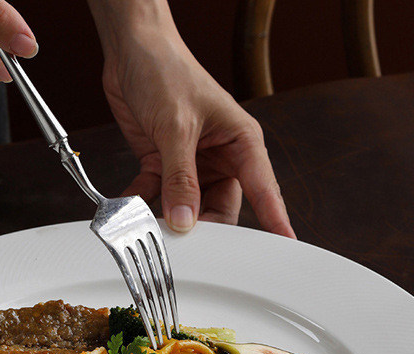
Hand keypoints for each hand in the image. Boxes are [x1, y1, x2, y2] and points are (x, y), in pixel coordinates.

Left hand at [88, 1, 293, 236]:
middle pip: (220, 209)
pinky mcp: (163, 165)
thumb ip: (179, 178)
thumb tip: (183, 220)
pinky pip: (156, 196)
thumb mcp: (176, 127)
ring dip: (167, 217)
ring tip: (152, 225)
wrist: (131, 48)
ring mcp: (191, 164)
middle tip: (187, 243)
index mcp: (241, 142)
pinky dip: (142, 203)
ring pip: (187, 208)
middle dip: (202, 227)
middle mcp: (220, 156)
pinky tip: (130, 207)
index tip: (283, 245)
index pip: (263, 189)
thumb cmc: (167, 71)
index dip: (274, 219)